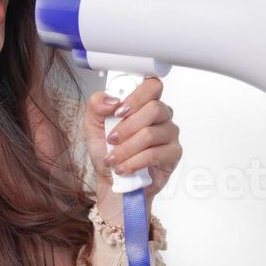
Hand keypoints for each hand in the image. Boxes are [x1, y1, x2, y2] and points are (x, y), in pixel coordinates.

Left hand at [82, 76, 181, 201]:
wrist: (111, 180)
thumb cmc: (107, 151)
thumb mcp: (93, 126)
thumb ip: (96, 106)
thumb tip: (111, 99)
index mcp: (144, 103)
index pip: (152, 86)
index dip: (136, 96)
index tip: (119, 111)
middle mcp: (161, 116)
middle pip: (154, 108)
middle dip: (127, 127)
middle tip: (112, 139)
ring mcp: (169, 134)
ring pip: (151, 133)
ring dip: (126, 149)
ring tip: (114, 159)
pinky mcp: (173, 154)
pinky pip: (155, 154)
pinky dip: (134, 162)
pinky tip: (124, 168)